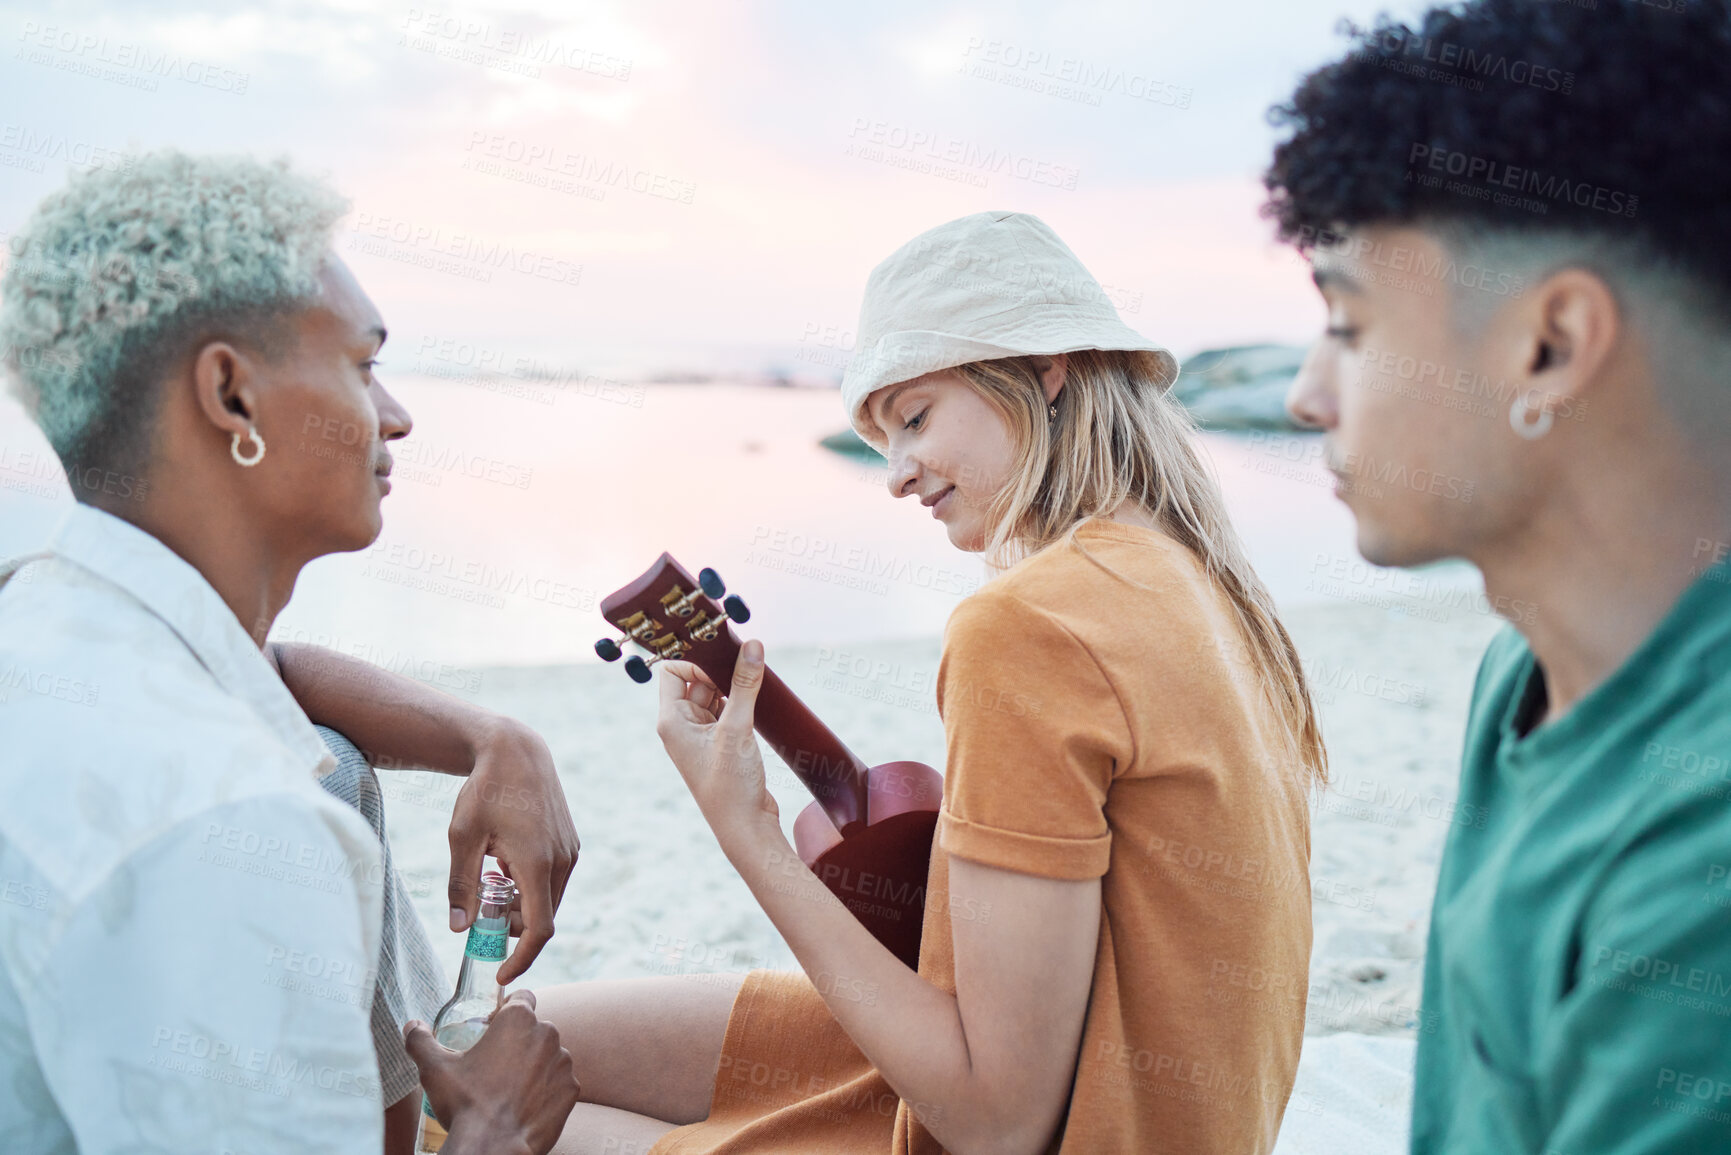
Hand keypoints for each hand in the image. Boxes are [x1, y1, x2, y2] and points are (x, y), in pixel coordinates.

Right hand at [405, 990, 578, 1154]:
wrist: (493, 1148)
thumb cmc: (465, 1104)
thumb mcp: (434, 1069)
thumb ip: (421, 1041)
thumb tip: (412, 1026)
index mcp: (518, 1019)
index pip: (521, 997)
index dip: (506, 1009)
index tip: (493, 1027)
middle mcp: (548, 1034)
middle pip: (535, 1028)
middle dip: (518, 1041)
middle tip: (495, 1065)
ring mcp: (563, 1062)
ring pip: (549, 1055)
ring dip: (534, 1065)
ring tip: (509, 1088)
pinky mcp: (572, 1089)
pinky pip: (559, 1082)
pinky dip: (546, 1090)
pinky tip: (525, 1104)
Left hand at [447, 719, 580, 984]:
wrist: (517, 751)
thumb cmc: (485, 791)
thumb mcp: (462, 837)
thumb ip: (461, 885)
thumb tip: (459, 928)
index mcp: (537, 863)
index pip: (539, 930)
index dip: (522, 958)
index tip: (501, 974)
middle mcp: (562, 861)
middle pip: (543, 917)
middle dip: (515, 930)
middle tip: (482, 922)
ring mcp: (570, 851)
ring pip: (549, 899)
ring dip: (523, 907)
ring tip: (491, 884)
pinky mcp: (570, 843)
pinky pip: (553, 880)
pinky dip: (532, 888)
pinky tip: (505, 866)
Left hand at [656, 640, 779, 847]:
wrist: (746, 827)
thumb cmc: (731, 785)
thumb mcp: (738, 728)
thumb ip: (744, 684)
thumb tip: (752, 646)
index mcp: (671, 722)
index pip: (671, 672)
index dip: (695, 663)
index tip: (723, 666)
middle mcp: (681, 728)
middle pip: (695, 682)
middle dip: (720, 676)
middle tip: (746, 674)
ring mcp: (701, 738)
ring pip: (714, 697)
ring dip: (733, 691)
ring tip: (754, 694)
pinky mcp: (720, 746)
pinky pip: (727, 714)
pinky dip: (741, 706)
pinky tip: (758, 709)